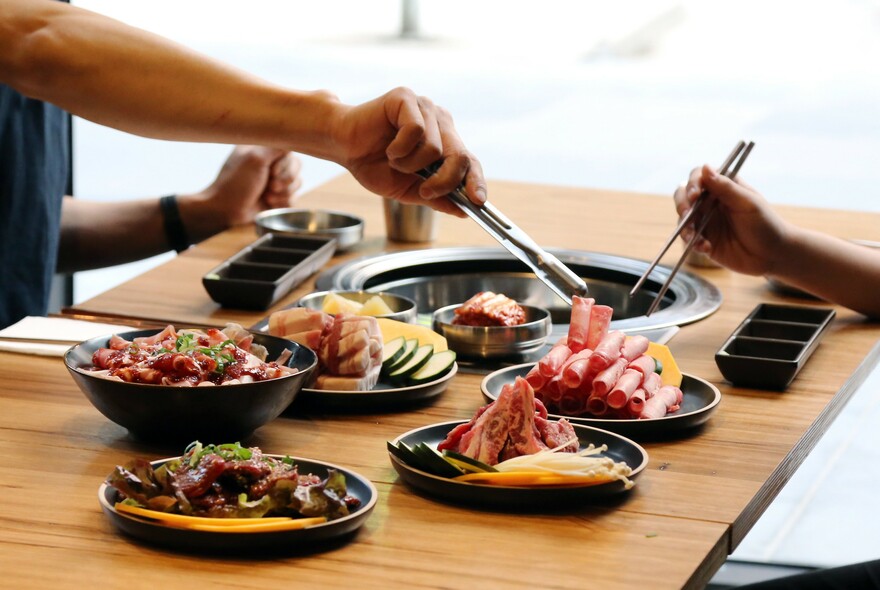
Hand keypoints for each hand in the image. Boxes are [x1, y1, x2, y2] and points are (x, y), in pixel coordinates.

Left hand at [199, 146, 301, 226]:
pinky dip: (282, 203)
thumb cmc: (235, 183)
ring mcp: (275, 180)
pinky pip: (293, 198)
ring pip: (297, 183)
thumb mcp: (254, 159)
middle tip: (269, 186)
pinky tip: (269, 204)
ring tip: (267, 197)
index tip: (271, 171)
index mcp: (262, 149)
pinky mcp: (277, 197)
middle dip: (285, 180)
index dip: (285, 163)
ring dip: (283, 193)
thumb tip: (293, 135)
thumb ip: (276, 147)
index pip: (289, 149)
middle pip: (296, 166)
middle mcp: (270, 162)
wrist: (225, 211)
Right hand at [331, 87, 486, 214]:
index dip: (476, 181)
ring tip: (394, 160)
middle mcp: (440, 122)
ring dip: (411, 164)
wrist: (343, 147)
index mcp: (445, 143)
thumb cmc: (375, 165)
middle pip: (460, 155)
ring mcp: (425, 108)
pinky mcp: (407, 98)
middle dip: (444, 180)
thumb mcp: (408, 190)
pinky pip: (416, 130)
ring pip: (435, 148)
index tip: (477, 201)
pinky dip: (400, 148)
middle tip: (425, 190)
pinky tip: (389, 148)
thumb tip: (463, 211)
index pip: (470, 162)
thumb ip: (436, 198)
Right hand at [673, 164, 789, 275]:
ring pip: (683, 219)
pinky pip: (690, 239)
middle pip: (684, 196)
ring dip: (685, 227)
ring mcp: (705, 222)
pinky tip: (705, 248)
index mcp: (723, 188)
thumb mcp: (748, 203)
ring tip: (693, 237)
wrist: (773, 255)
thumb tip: (705, 167)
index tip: (695, 194)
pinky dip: (693, 243)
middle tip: (686, 214)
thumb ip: (726, 187)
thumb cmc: (766, 224)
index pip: (699, 177)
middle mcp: (710, 203)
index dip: (693, 183)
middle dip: (682, 204)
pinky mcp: (703, 240)